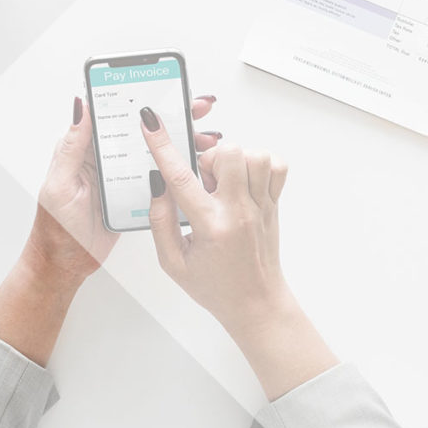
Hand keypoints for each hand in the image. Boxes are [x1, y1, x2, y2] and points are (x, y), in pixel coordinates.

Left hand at [26, 95, 219, 291]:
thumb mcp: (61, 183)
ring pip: (156, 152)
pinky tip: (198, 165)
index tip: (162, 87)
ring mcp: (123, 176)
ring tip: (206, 137)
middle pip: (142, 130)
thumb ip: (72, 146)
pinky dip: (180, 170)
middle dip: (171, 116)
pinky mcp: (135, 195)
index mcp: (86, 148)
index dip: (138, 98)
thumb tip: (79, 106)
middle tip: (197, 107)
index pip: (115, 114)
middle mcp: (107, 158)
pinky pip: (160, 177)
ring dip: (182, 142)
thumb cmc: (56, 226)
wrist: (66, 263)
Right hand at [141, 108, 289, 331]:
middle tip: (201, 180)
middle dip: (207, 158)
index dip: (162, 146)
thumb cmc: (214, 287)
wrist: (256, 304)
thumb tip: (157, 186)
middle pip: (228, 154)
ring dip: (233, 159)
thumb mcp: (172, 262)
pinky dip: (259, 163)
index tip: (150, 123)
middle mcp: (240, 212)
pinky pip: (276, 166)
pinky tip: (243, 180)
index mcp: (211, 227)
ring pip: (255, 155)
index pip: (181, 178)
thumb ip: (160, 222)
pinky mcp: (275, 204)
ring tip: (222, 181)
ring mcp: (262, 206)